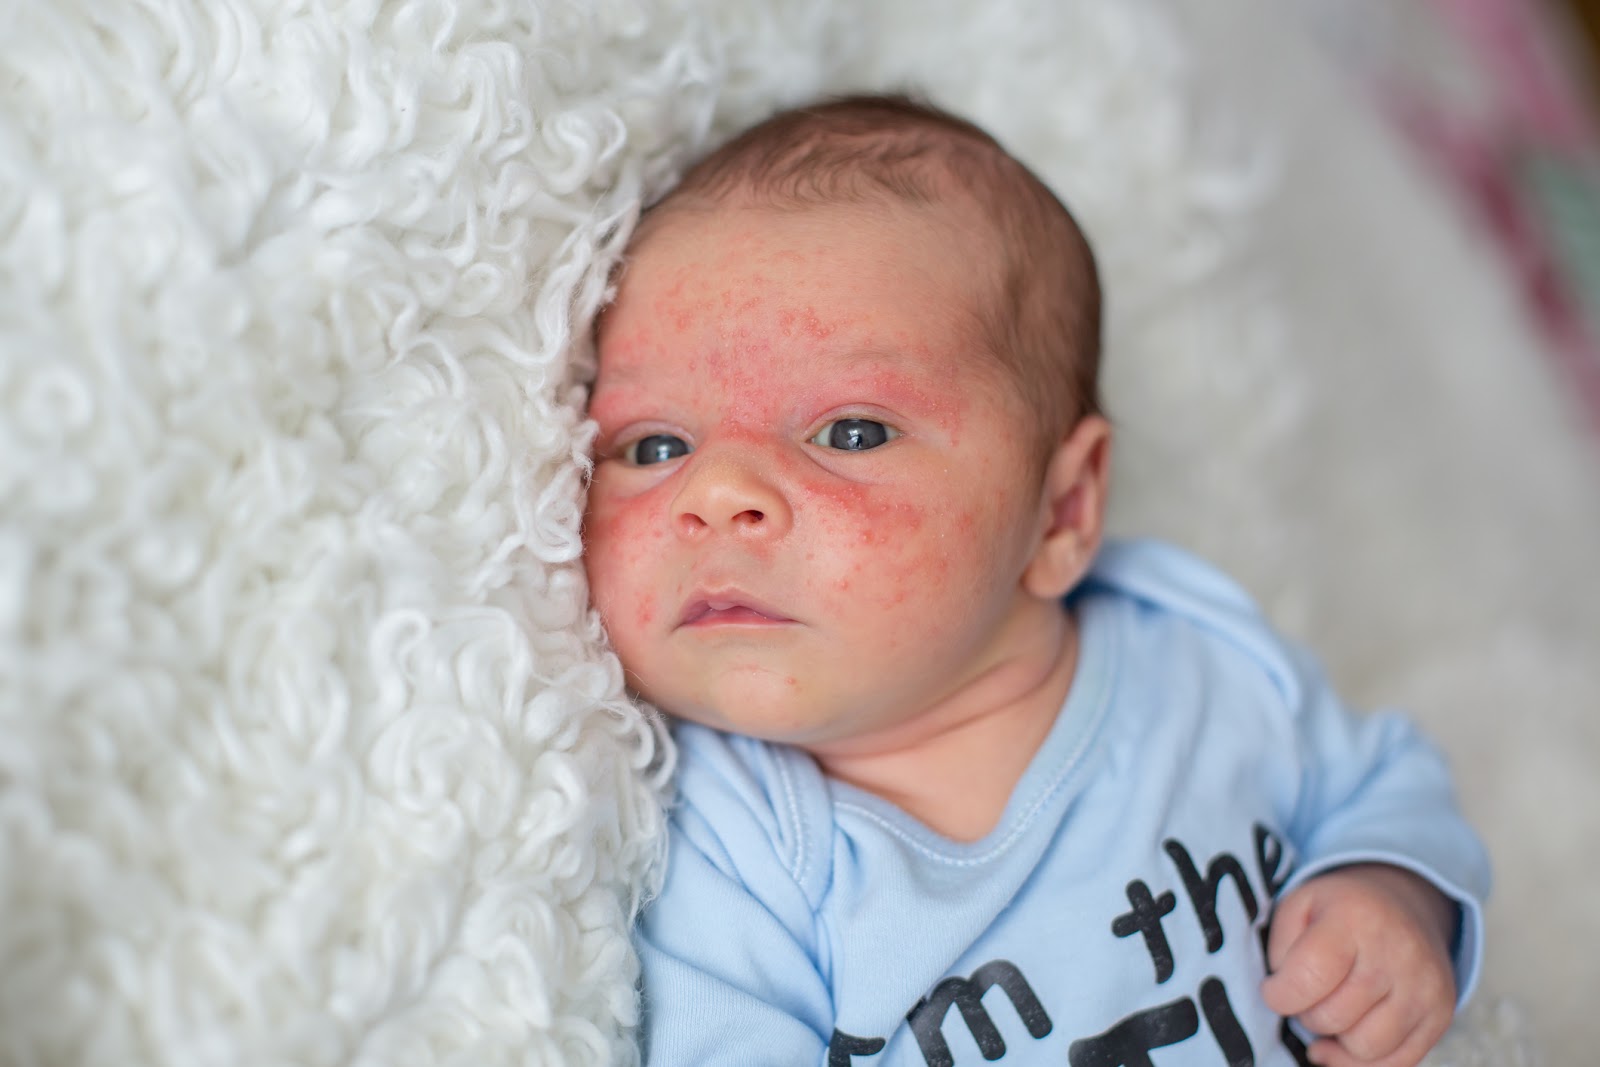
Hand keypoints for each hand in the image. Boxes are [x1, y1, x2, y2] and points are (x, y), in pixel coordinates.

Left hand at [1261, 864, 1457, 1066]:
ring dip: (1337, 1038)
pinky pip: (1397, 1064)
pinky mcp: (1440, 1015)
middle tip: (1309, 994)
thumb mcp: (1298, 905)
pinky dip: (1364, 1060)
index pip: (1308, 977)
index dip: (1279, 995)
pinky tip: (1348, 1038)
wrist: (1403, 904)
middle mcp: (1398, 953)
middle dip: (1307, 1013)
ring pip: (1364, 1049)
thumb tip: (1285, 1002)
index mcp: (1354, 919)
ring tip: (1332, 1010)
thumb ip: (1280, 950)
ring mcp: (1425, 987)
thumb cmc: (1340, 910)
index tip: (1275, 989)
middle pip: (1333, 1018)